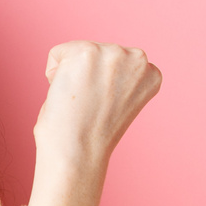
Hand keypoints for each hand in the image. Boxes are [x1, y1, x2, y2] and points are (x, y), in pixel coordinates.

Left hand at [26, 41, 160, 205]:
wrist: (79, 153)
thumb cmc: (92, 137)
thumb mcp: (119, 101)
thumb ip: (116, 78)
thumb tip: (96, 68)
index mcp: (151, 73)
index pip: (115, 63)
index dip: (102, 86)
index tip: (104, 107)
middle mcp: (138, 58)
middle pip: (96, 53)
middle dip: (87, 77)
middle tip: (89, 108)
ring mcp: (113, 53)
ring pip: (77, 52)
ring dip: (71, 76)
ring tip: (79, 103)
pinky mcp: (86, 52)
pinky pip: (57, 54)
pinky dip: (53, 74)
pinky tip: (66, 96)